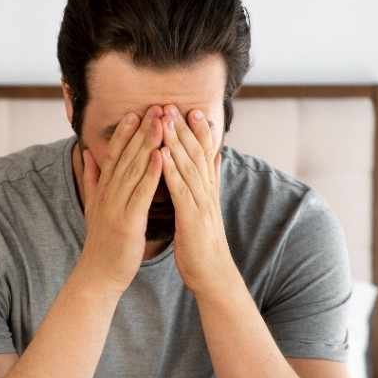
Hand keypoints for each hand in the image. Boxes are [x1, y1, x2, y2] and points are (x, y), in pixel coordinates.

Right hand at [76, 105, 163, 295]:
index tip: (135, 112)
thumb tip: (87, 155)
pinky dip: (150, 173)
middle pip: (125, 156)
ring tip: (160, 122)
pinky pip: (141, 193)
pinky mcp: (127, 220)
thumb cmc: (102, 243)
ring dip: (147, 144)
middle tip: (154, 107)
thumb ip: (91, 179)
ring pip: (133, 169)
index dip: (124, 133)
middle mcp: (108, 194)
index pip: (114, 156)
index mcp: (103, 191)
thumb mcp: (93, 207)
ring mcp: (116, 206)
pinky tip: (160, 156)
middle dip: (140, 130)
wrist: (99, 274)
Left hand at [159, 105, 238, 298]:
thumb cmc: (201, 243)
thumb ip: (208, 182)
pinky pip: (181, 190)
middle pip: (197, 154)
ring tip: (165, 120)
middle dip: (184, 128)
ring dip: (177, 142)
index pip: (203, 154)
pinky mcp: (192, 217)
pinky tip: (163, 155)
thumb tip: (215, 158)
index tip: (188, 109)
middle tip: (173, 104)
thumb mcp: (205, 208)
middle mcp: (206, 192)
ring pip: (189, 166)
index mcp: (206, 190)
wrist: (211, 273)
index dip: (196, 131)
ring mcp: (200, 203)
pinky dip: (172, 171)